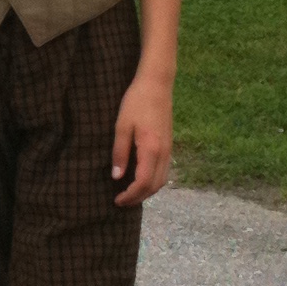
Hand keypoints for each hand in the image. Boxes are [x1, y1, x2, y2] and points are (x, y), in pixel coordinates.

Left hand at [111, 71, 172, 206]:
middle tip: (121, 201)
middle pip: (155, 186)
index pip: (143, 183)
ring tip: (130, 193)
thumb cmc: (136, 102)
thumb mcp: (121, 126)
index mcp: (151, 149)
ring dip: (147, 191)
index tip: (117, 200)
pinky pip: (164, 171)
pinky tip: (141, 179)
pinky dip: (153, 181)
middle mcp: (164, 153)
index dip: (130, 195)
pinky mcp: (169, 145)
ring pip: (162, 181)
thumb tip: (116, 177)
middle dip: (138, 198)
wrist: (157, 84)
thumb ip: (120, 153)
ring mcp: (169, 150)